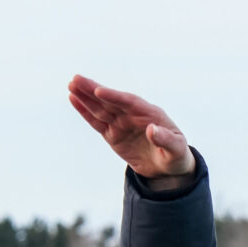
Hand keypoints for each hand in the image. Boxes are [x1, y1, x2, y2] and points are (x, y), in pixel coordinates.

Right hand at [67, 75, 195, 181]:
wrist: (169, 167)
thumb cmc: (176, 155)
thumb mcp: (176, 149)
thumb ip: (165, 139)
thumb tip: (151, 130)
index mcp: (150, 113)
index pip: (129, 102)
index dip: (114, 96)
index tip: (99, 91)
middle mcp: (133, 115)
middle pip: (111, 100)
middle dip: (93, 90)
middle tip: (76, 79)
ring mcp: (122, 123)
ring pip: (100, 108)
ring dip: (85, 97)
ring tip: (71, 85)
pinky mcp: (113, 134)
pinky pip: (97, 122)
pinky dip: (85, 111)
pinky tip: (74, 99)